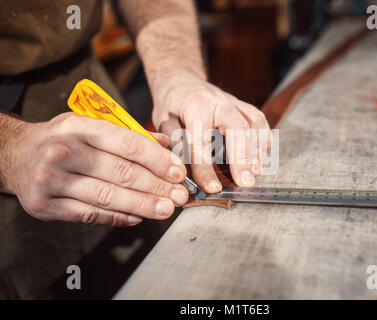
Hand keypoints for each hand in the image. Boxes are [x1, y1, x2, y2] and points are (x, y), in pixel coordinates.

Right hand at [6, 113, 188, 225]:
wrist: (15, 155)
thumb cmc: (63, 139)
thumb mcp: (91, 126)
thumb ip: (129, 135)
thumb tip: (167, 145)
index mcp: (78, 126)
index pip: (127, 143)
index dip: (157, 159)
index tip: (178, 172)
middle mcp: (62, 151)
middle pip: (121, 172)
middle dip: (156, 186)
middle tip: (180, 195)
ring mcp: (51, 180)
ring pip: (108, 196)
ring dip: (143, 205)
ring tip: (166, 209)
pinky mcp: (45, 206)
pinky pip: (90, 215)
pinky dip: (118, 217)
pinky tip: (138, 217)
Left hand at [152, 73, 271, 192]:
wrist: (181, 80)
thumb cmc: (171, 104)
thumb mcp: (163, 122)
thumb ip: (175, 145)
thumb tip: (185, 172)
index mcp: (195, 104)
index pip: (201, 141)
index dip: (206, 168)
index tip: (212, 188)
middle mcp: (219, 101)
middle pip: (237, 128)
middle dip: (242, 158)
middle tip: (245, 182)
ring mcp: (234, 102)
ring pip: (254, 123)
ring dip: (257, 150)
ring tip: (256, 172)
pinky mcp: (243, 107)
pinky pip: (260, 121)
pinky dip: (263, 140)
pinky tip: (261, 158)